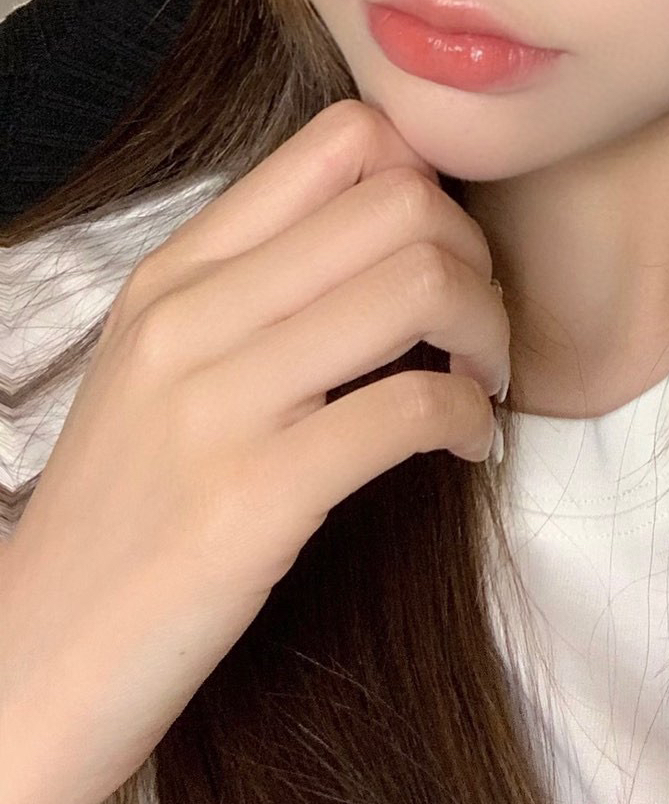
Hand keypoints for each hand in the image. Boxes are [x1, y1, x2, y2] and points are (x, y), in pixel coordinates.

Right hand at [0, 99, 508, 803]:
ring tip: (480, 383)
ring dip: (488, 333)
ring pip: (419, 284)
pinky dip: (471, 419)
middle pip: (402, 201)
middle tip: (479, 329)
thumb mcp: (161, 364)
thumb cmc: (127, 512)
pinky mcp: (254, 499)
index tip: (443, 254)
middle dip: (477, 260)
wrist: (36, 665)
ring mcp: (217, 406)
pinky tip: (467, 446)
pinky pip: (412, 406)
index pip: (341, 138)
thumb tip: (394, 223)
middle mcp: (190, 317)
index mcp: (174, 271)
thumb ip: (258, 283)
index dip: (429, 181)